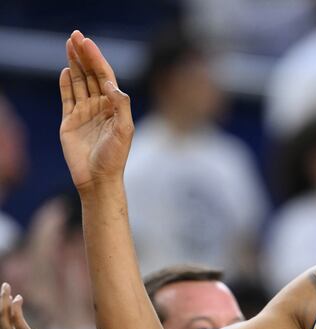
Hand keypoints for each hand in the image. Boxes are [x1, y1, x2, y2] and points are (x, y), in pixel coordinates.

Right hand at [59, 30, 133, 192]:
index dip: (96, 58)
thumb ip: (121, 106)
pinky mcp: (70, 121)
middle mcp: (100, 106)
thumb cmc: (115, 157)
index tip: (87, 42)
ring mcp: (84, 113)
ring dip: (74, 64)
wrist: (98, 178)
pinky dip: (65, 85)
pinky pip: (67, 98)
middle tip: (75, 36)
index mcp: (115, 106)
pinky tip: (65, 71)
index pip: (105, 76)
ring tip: (69, 46)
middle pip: (90, 75)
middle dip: (84, 55)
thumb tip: (111, 85)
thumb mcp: (125, 131)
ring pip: (78, 83)